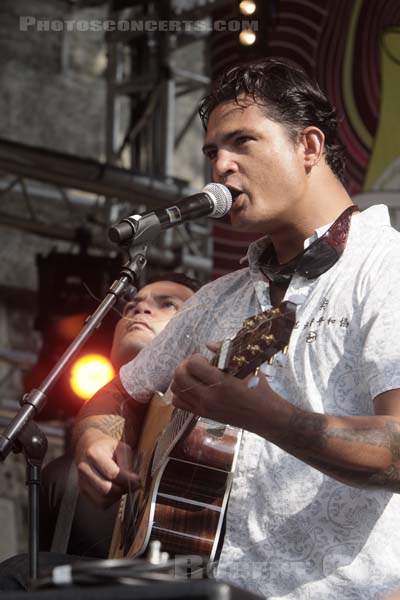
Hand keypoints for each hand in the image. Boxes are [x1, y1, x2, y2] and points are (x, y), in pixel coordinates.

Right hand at [74, 427, 140, 507]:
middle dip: (122, 490)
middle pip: (106, 489)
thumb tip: (134, 483)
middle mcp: (84, 468)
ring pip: (103, 500)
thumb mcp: (121, 449)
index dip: (127, 480)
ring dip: (117, 496)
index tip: (137, 481)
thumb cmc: (107, 447)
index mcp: (94, 454)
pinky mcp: (82, 490)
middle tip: (131, 485)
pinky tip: (114, 490)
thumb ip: (127, 465)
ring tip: (122, 486)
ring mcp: (81, 481)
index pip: (112, 474)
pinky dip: (110, 501)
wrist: (88, 447)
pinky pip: (99, 504)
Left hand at [170, 353, 290, 437]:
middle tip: (196, 365)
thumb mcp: (247, 366)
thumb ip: (227, 352)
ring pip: (176, 390)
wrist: (264, 416)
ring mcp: (204, 408)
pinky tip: (194, 388)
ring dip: (182, 379)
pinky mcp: (203, 415)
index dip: (196, 357)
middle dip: (184, 366)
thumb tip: (208, 344)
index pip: (193, 365)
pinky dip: (182, 393)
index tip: (205, 359)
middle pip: (179, 376)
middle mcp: (209, 397)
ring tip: (194, 376)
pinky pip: (179, 403)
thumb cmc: (258, 389)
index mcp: (221, 383)